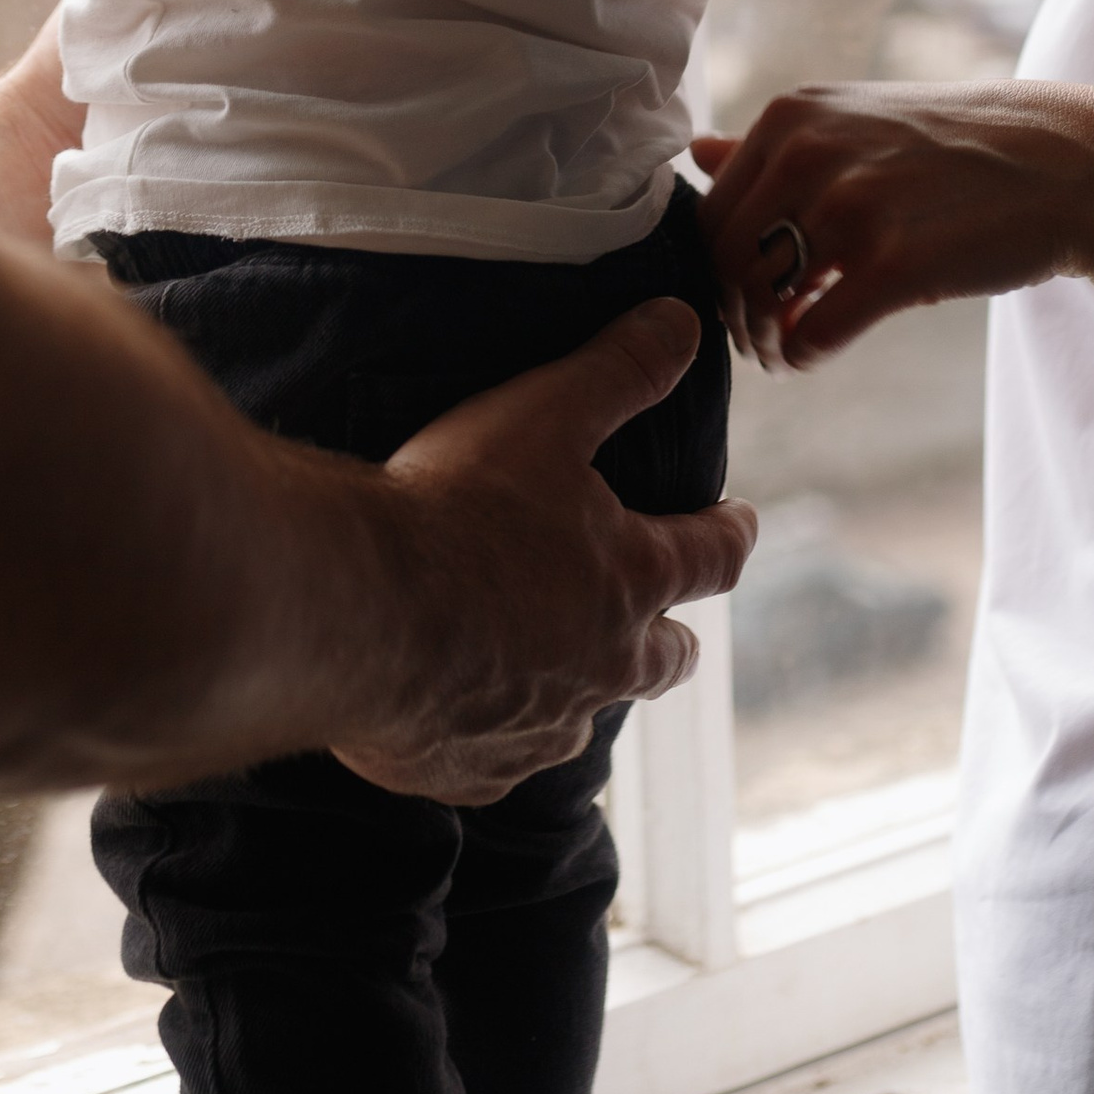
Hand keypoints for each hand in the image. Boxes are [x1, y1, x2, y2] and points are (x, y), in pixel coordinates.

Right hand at [339, 295, 756, 803]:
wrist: (354, 611)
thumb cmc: (453, 508)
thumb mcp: (545, 413)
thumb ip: (619, 369)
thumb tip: (684, 325)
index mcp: (632, 580)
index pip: (713, 556)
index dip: (730, 533)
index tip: (739, 521)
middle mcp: (602, 667)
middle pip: (666, 661)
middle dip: (673, 640)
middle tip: (670, 626)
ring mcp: (537, 728)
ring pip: (580, 717)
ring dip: (576, 689)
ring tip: (550, 668)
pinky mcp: (469, 768)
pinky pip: (496, 759)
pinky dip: (488, 733)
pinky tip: (458, 712)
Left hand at [694, 79, 1093, 367]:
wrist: (1066, 166)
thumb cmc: (955, 151)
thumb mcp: (856, 123)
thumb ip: (772, 147)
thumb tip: (692, 155)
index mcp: (792, 117)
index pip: (709, 213)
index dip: (714, 269)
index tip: (742, 296)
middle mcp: (810, 153)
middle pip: (723, 260)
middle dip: (734, 312)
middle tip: (761, 338)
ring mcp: (854, 206)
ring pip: (760, 299)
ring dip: (765, 340)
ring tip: (788, 349)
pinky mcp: (898, 263)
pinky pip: (814, 332)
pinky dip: (804, 355)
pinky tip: (818, 353)